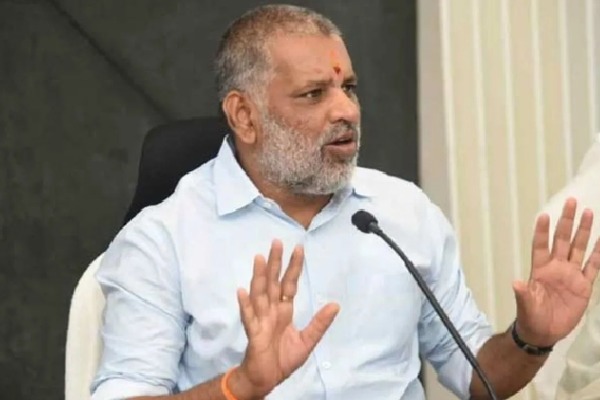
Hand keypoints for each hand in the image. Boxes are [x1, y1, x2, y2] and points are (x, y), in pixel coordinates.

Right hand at [229, 240, 339, 398]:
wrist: (268, 379)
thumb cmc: (284, 358)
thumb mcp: (307, 341)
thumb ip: (319, 323)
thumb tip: (336, 305)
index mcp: (284, 309)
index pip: (289, 283)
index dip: (293, 267)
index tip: (298, 248)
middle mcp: (271, 310)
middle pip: (272, 281)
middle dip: (274, 262)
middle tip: (277, 242)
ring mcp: (260, 319)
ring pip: (259, 293)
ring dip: (259, 276)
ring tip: (259, 258)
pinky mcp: (253, 332)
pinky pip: (248, 316)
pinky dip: (245, 304)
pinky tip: (242, 291)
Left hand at [514, 198, 599, 346]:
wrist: (544, 332)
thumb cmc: (531, 316)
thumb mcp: (525, 305)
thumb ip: (523, 294)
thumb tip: (515, 282)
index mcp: (540, 269)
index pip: (541, 245)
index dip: (542, 231)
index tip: (543, 215)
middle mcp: (556, 267)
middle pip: (562, 239)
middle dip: (566, 221)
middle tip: (571, 202)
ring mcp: (571, 275)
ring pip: (578, 248)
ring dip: (583, 231)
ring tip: (588, 213)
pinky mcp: (584, 286)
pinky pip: (592, 267)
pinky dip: (598, 254)